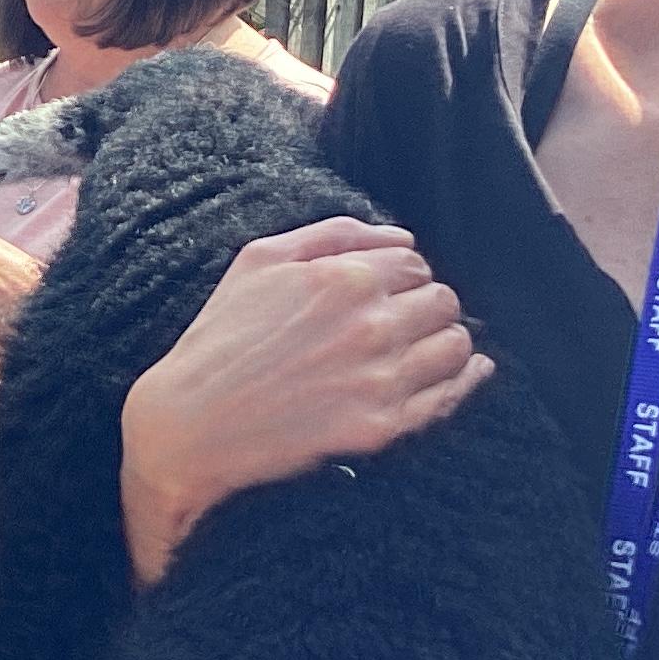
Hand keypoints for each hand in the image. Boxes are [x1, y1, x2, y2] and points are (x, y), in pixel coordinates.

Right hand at [119, 218, 487, 579]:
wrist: (191, 424)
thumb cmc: (221, 337)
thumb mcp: (260, 260)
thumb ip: (335, 233)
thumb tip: (402, 238)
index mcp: (346, 278)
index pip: (416, 264)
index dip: (405, 275)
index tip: (388, 292)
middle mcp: (372, 325)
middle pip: (443, 302)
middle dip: (427, 305)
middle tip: (403, 321)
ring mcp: (381, 378)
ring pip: (455, 346)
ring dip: (445, 341)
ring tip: (421, 348)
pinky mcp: (382, 426)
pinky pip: (449, 397)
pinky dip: (464, 381)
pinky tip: (467, 373)